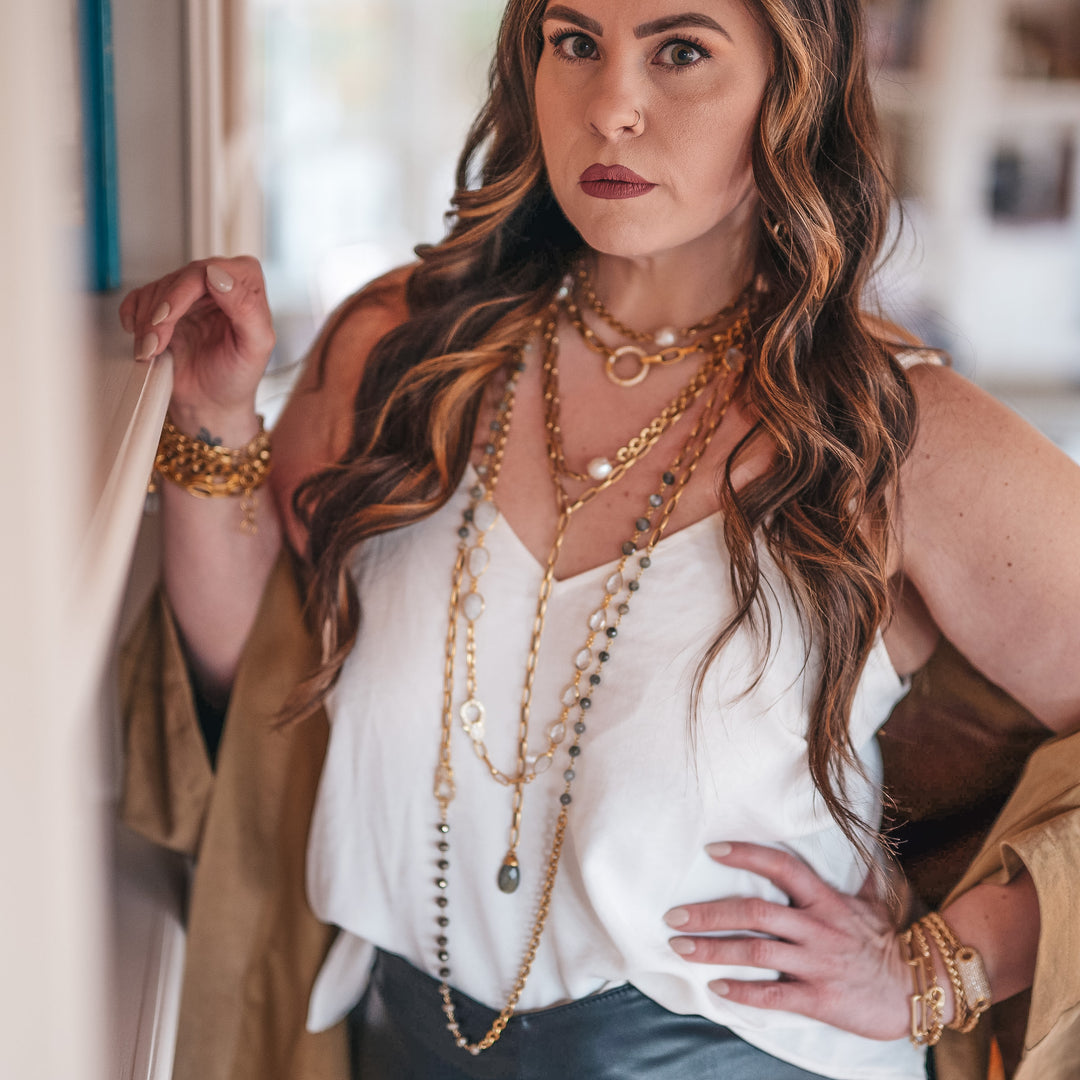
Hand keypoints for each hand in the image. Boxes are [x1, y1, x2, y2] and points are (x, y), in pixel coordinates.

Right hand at [118, 256, 275, 437]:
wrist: (210, 402)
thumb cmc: (237, 377)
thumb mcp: (255, 347)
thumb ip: (247, 309)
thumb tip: (218, 274)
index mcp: (246, 285)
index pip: (211, 270)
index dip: (184, 291)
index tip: (168, 316)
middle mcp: (217, 283)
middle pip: (179, 279)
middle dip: (162, 312)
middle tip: (155, 342)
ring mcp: (188, 295)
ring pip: (157, 289)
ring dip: (147, 322)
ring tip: (151, 351)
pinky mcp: (164, 306)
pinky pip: (139, 298)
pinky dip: (133, 317)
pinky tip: (140, 338)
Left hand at [663, 842, 914, 1040]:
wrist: (920, 989)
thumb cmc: (889, 943)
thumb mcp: (874, 902)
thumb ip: (859, 876)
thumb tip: (861, 847)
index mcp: (826, 900)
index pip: (781, 866)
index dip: (746, 855)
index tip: (712, 850)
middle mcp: (817, 927)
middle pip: (755, 911)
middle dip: (709, 912)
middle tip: (673, 915)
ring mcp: (817, 962)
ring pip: (756, 951)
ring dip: (714, 949)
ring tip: (680, 948)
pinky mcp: (820, 997)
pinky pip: (775, 994)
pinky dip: (744, 991)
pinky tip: (717, 989)